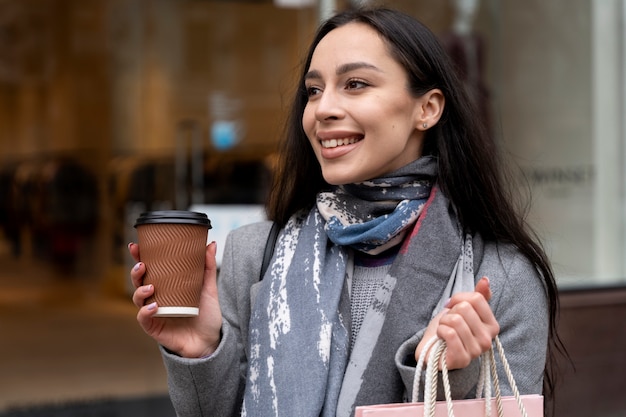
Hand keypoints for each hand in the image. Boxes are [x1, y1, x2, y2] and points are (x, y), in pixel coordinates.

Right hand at [129, 241, 222, 357]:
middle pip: (139, 282)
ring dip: (140, 291)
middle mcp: (156, 298)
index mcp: (166, 286)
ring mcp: (154, 313)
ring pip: (138, 299)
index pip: (149, 269)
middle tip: (142, 265)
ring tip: (150, 287)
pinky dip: (145, 312)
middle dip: (135, 271)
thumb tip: (211, 244)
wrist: (210, 341)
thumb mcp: (209, 289)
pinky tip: (153, 307)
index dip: (139, 257)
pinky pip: (143, 318)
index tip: (136, 246)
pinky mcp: (154, 327)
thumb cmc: (207, 315)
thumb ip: (208, 267)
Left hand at [415, 277, 498, 369]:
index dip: (458, 298)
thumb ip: (477, 296)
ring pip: (456, 320)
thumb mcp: (462, 309)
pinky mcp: (462, 359)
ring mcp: (476, 351)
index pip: (476, 298)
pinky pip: (450, 333)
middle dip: (449, 312)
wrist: (433, 349)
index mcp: (492, 325)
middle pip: (464, 308)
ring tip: (445, 330)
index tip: (452, 306)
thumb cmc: (449, 329)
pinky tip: (441, 338)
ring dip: (443, 322)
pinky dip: (440, 332)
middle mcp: (488, 340)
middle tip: (448, 323)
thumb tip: (485, 280)